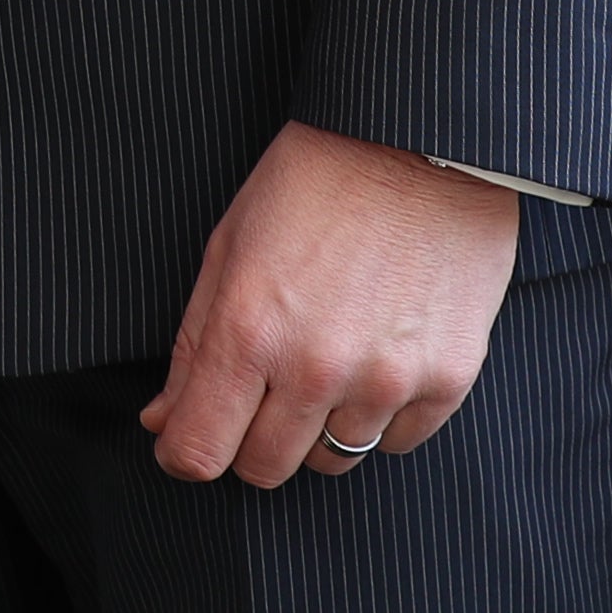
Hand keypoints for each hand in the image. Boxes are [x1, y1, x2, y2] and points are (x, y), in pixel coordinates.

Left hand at [140, 120, 521, 486]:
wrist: (417, 144)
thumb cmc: (311, 185)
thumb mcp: (227, 249)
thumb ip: (193, 347)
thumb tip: (164, 421)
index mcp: (248, 332)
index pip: (198, 452)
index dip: (183, 453)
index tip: (187, 437)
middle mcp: (316, 369)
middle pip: (264, 468)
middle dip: (248, 440)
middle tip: (259, 390)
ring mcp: (386, 380)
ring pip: (332, 460)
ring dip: (316, 426)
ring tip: (324, 358)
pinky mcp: (447, 379)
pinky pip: (397, 443)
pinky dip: (378, 417)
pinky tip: (374, 359)